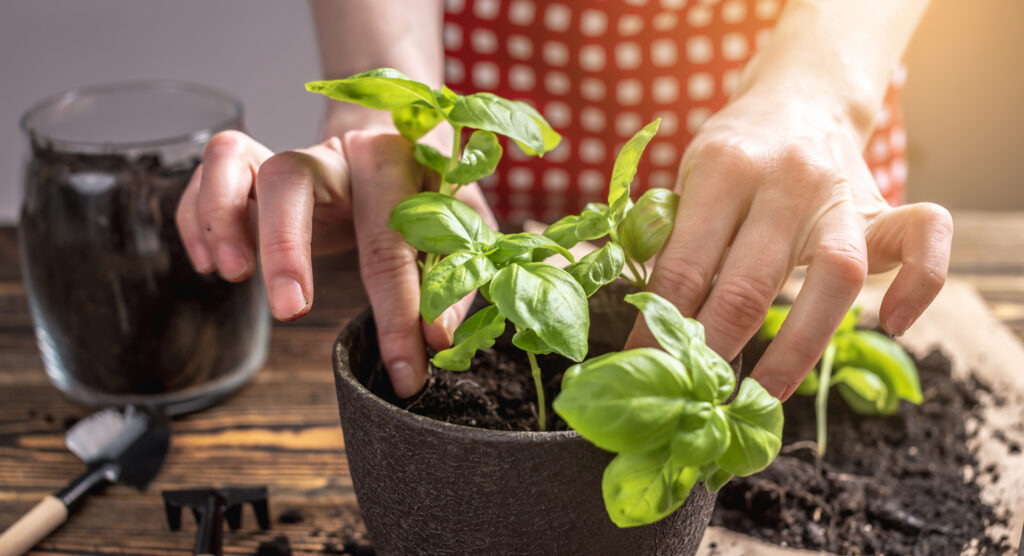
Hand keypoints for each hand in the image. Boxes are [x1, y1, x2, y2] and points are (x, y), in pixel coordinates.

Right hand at [175, 129, 495, 396]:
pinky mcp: (253, 163)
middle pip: (291, 178)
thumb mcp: (462, 225)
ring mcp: (289, 153)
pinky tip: (207, 263)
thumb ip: (456, 274)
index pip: (391, 239)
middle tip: (290, 312)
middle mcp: (336, 151)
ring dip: (221, 217)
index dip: (401, 310)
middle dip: (285, 249)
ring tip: (227, 274)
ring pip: (235, 159)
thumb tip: (441, 336)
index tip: (407, 367)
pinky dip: (196, 215)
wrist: (395, 136)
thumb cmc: (429, 189)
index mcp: (395, 160)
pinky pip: (210, 172)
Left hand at [626, 90, 952, 400]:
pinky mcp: (886, 206)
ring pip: (835, 274)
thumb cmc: (735, 156)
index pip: (684, 265)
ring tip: (762, 396)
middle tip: (691, 393)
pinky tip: (891, 326)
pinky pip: (926, 239)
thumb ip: (672, 239)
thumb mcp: (689, 179)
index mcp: (722, 167)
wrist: (799, 96)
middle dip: (714, 349)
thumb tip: (646, 326)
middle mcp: (786, 179)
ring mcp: (841, 193)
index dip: (659, 326)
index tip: (642, 368)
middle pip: (749, 282)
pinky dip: (920, 284)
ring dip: (794, 347)